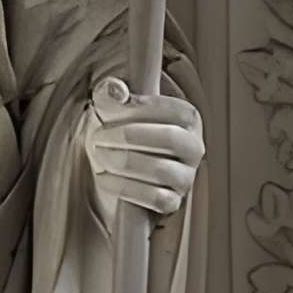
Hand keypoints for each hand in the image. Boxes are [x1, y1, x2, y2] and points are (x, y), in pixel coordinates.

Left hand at [83, 79, 203, 218]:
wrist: (114, 167)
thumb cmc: (119, 131)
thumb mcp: (113, 108)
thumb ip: (111, 93)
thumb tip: (114, 89)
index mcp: (187, 119)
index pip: (175, 111)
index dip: (143, 108)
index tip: (111, 108)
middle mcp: (193, 148)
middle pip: (171, 138)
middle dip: (130, 136)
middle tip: (99, 136)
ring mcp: (185, 177)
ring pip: (162, 170)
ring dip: (124, 161)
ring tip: (100, 154)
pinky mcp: (173, 202)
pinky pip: (155, 199)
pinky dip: (124, 188)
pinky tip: (103, 177)